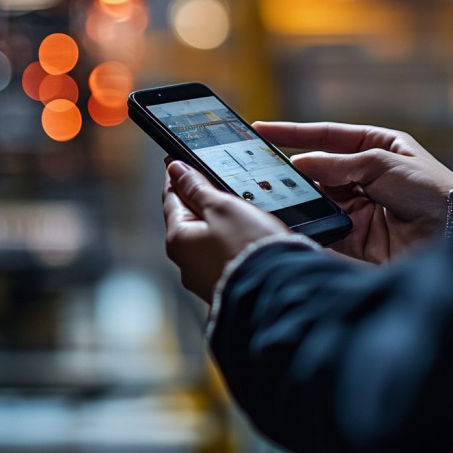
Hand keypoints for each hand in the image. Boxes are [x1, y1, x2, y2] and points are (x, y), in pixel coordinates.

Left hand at [162, 160, 290, 303]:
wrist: (280, 289)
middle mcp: (186, 263)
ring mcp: (205, 278)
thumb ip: (196, 187)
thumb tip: (175, 169)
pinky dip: (232, 243)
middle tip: (213, 181)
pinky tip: (247, 236)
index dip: (177, 177)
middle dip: (199, 201)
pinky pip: (224, 256)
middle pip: (188, 220)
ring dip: (219, 223)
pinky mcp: (226, 286)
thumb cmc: (250, 246)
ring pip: (207, 239)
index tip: (179, 163)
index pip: (171, 198)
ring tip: (238, 209)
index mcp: (178, 239)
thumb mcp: (222, 206)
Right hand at [253, 121, 452, 263]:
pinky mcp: (355, 233)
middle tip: (259, 169)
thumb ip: (336, 164)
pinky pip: (324, 224)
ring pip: (317, 196)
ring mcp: (358, 204)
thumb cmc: (429, 189)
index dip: (292, 133)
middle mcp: (363, 174)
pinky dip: (310, 221)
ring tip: (275, 193)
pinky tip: (293, 217)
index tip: (260, 129)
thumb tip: (298, 164)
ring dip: (300, 196)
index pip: (326, 135)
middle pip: (317, 167)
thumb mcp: (381, 163)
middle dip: (293, 169)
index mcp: (375, 146)